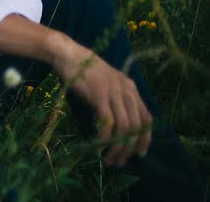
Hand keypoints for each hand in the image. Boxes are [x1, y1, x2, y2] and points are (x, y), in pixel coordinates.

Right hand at [50, 37, 152, 166]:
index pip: (146, 118)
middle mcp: (126, 90)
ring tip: (109, 159)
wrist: (68, 54)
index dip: (145, 138)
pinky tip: (98, 147)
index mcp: (130, 87)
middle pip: (137, 126)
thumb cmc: (83, 69)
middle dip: (130, 148)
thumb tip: (116, 122)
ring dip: (117, 147)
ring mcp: (114, 92)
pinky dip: (104, 138)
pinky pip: (107, 123)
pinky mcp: (99, 96)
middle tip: (120, 161)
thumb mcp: (106, 82)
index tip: (139, 153)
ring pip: (124, 127)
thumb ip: (115, 98)